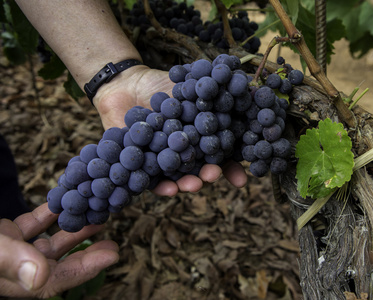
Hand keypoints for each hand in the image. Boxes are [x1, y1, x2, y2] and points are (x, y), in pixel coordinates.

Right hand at [0, 203, 118, 297]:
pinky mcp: (5, 234)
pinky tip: (65, 205)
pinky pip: (33, 225)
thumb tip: (41, 277)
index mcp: (14, 279)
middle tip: (112, 243)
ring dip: (72, 231)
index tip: (113, 255)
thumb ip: (12, 261)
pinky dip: (50, 215)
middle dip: (87, 253)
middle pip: (60, 264)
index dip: (88, 268)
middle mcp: (16, 267)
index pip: (59, 279)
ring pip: (48, 243)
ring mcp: (11, 249)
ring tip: (95, 220)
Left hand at [93, 66, 247, 195]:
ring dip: (189, 184)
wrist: (125, 85)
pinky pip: (153, 182)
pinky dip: (162, 187)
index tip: (242, 180)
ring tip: (194, 186)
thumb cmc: (159, 84)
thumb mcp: (188, 84)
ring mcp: (166, 160)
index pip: (220, 155)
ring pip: (180, 177)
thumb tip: (246, 90)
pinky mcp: (144, 167)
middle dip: (209, 175)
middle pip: (201, 169)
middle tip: (213, 175)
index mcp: (201, 136)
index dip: (233, 168)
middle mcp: (186, 151)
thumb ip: (211, 90)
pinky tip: (169, 190)